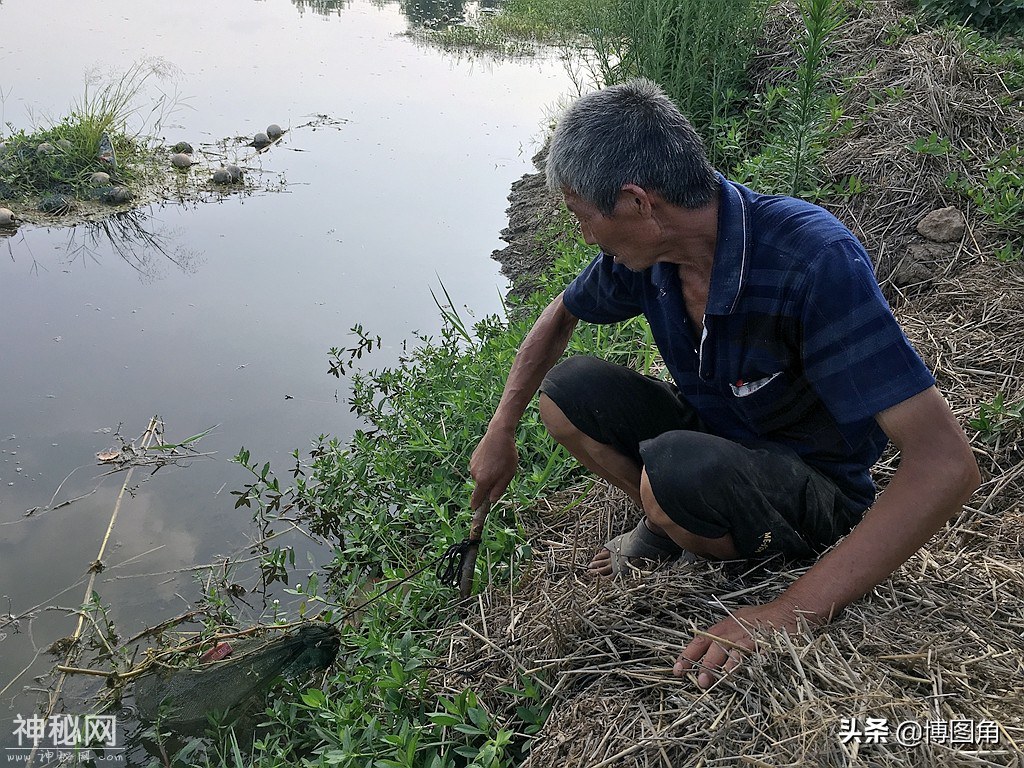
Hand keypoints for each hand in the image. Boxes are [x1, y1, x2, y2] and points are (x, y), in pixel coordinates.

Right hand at [469, 429, 517, 508]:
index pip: (476, 498)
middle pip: (481, 486)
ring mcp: (472, 465)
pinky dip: (486, 465)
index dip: (476, 506)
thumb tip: (492, 500)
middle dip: (489, 485)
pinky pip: (480, 467)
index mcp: (483, 481)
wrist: (498, 434)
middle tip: (502, 475)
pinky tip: (494, 456)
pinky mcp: (473, 457)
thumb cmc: (506, 456)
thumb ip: (499, 490)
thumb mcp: (508, 475)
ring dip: (488, 474)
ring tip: (500, 463)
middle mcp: (474, 474)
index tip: (475, 510)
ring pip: (481, 476)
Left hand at [674, 597, 803, 687]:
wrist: (790, 611)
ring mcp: (747, 634)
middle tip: (695, 680)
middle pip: (712, 644)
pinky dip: (740, 662)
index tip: (678, 669)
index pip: (701, 639)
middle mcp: (732, 629)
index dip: (688, 654)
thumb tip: (709, 656)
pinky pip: (748, 652)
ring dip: (717, 665)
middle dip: (701, 663)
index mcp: (724, 626)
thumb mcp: (739, 624)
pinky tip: (733, 673)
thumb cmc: (763, 620)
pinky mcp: (762, 640)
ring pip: (727, 648)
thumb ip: (725, 638)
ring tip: (709, 680)